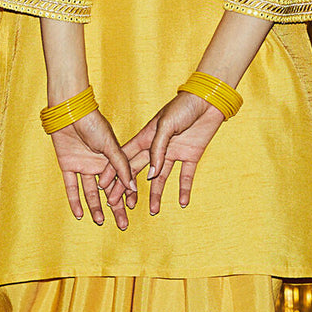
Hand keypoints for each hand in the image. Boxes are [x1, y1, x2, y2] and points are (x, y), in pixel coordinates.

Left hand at [50, 110, 136, 227]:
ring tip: (101, 221)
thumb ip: (121, 167)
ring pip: (91, 192)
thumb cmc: (94, 124)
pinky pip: (72, 187)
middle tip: (123, 224)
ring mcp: (83, 166)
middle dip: (115, 207)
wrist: (70, 112)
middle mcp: (98, 164)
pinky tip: (80, 214)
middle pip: (108, 190)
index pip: (122, 181)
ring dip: (95, 206)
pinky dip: (75, 200)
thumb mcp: (110, 146)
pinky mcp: (68, 166)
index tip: (132, 209)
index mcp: (111, 158)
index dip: (127, 195)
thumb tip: (132, 187)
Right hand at [120, 92, 224, 213]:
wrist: (208, 99)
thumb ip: (157, 150)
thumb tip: (151, 175)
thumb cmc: (183, 107)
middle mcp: (158, 148)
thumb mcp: (166, 125)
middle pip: (139, 171)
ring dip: (156, 194)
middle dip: (128, 188)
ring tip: (153, 211)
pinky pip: (185, 175)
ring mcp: (174, 152)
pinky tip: (183, 202)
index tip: (103, 186)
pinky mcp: (190, 155)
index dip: (114, 172)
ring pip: (161, 178)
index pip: (126, 158)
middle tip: (119, 204)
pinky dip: (184, 189)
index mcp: (146, 138)